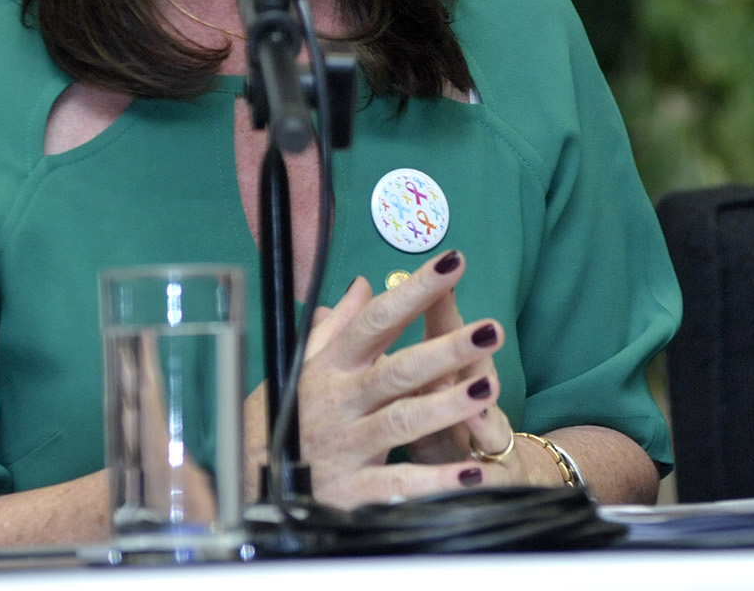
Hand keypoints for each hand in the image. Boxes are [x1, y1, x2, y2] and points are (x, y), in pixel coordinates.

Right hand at [252, 250, 513, 506]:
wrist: (262, 485)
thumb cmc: (294, 416)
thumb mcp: (306, 368)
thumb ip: (338, 329)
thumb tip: (362, 285)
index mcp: (332, 367)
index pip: (376, 320)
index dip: (415, 291)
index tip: (453, 263)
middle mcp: (340, 401)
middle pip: (396, 370)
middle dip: (444, 349)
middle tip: (490, 331)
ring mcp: (346, 445)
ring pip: (400, 421)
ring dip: (444, 406)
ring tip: (487, 389)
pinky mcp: (352, 490)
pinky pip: (398, 483)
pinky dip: (434, 480)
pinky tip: (472, 472)